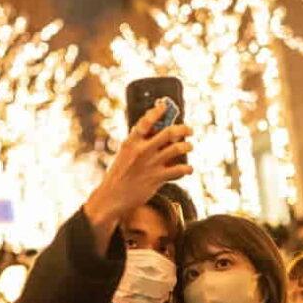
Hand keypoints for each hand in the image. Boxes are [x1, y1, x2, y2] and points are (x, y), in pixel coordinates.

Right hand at [84, 104, 192, 251]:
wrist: (112, 197)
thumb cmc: (119, 174)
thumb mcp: (125, 154)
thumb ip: (139, 143)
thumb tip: (157, 132)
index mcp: (131, 142)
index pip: (146, 122)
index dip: (157, 111)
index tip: (165, 105)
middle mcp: (142, 151)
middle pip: (169, 133)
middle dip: (183, 129)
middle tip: (189, 130)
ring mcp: (150, 164)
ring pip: (177, 149)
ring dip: (187, 146)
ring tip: (189, 147)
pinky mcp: (157, 178)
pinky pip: (179, 170)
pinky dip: (187, 169)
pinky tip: (188, 169)